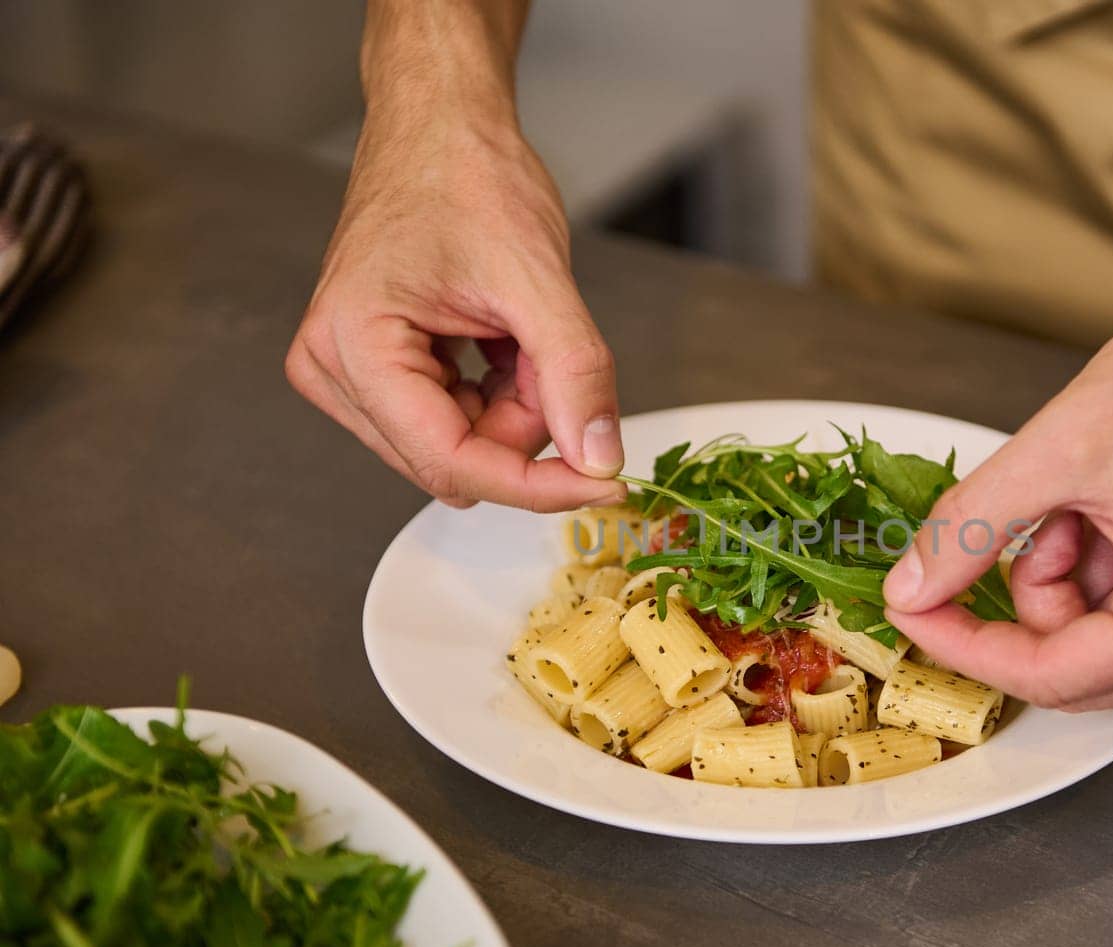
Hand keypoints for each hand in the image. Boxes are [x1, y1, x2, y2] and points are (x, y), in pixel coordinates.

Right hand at [285, 107, 625, 509]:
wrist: (441, 123)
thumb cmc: (465, 174)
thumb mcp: (537, 277)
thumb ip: (574, 373)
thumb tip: (598, 458)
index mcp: (352, 345)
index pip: (450, 462)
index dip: (537, 485)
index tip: (606, 482)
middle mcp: (334, 367)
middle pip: (455, 458)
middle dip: (523, 423)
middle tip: (547, 351)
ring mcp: (351, 371)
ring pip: (461, 444)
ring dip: (513, 405)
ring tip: (518, 330)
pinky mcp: (377, 369)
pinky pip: (455, 420)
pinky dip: (499, 393)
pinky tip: (502, 339)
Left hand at [882, 268, 1112, 709]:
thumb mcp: (1061, 446)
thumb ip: (971, 527)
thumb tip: (910, 590)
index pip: (1051, 677)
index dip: (964, 645)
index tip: (912, 609)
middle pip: (1081, 670)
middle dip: (1034, 595)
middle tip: (1035, 516)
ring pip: (1106, 643)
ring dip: (1070, 577)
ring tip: (1086, 493)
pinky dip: (1107, 569)